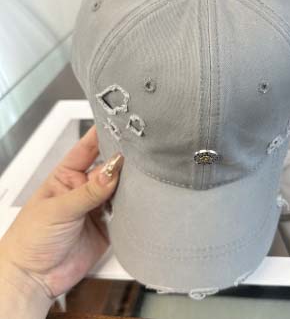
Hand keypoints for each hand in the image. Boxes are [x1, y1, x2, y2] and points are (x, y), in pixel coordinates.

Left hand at [0, 126, 122, 317]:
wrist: (32, 280)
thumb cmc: (29, 240)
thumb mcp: (57, 210)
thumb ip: (87, 192)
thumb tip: (112, 171)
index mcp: (66, 177)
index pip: (87, 149)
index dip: (102, 135)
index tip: (119, 125)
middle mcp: (84, 189)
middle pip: (108, 168)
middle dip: (123, 161)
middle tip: (139, 154)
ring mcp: (96, 207)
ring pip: (120, 189)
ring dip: (130, 184)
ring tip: (143, 177)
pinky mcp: (108, 226)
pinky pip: (125, 212)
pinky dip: (134, 206)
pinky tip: (140, 200)